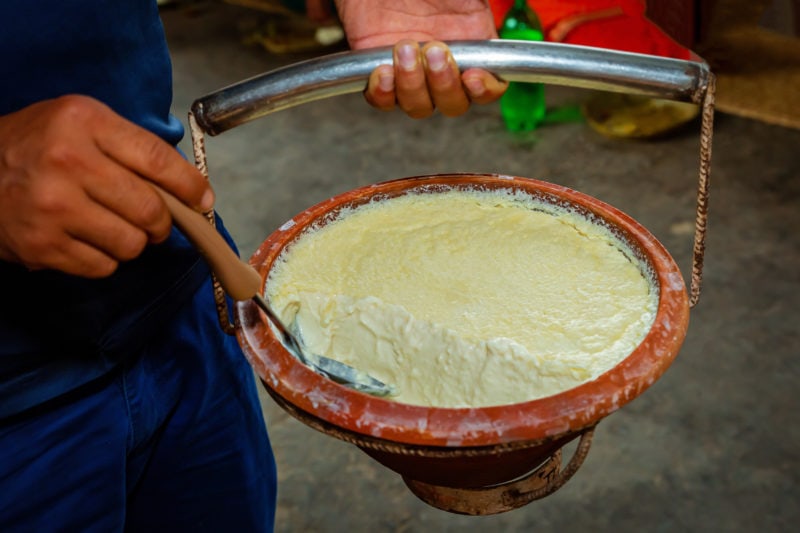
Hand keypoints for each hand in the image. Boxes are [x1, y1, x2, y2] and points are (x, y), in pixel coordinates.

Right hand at [0, 95, 213, 277]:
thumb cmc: (35, 145)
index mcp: (83, 122)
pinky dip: (104, 259)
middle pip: (150, 210)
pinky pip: (103, 266)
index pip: (158, 160)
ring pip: (131, 244)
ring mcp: (51, 207)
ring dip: (133, 242)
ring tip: (113, 227)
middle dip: (162, 222)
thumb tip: (192, 190)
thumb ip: (132, 148)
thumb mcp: (81, 123)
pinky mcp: (40, 245)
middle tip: (155, 221)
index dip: (190, 186)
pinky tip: (86, 239)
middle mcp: (67, 162)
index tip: (203, 200)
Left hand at [335, 1, 507, 117]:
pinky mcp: (382, 75)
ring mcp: (413, 75)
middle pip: (453, 104)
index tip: (472, 77)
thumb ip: (479, 5)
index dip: (484, 90)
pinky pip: (384, 101)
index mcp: (472, 48)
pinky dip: (384, 93)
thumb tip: (512, 1)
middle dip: (444, 84)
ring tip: (405, 48)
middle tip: (435, 50)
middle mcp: (444, 68)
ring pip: (419, 106)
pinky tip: (383, 72)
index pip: (489, 86)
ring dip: (413, 85)